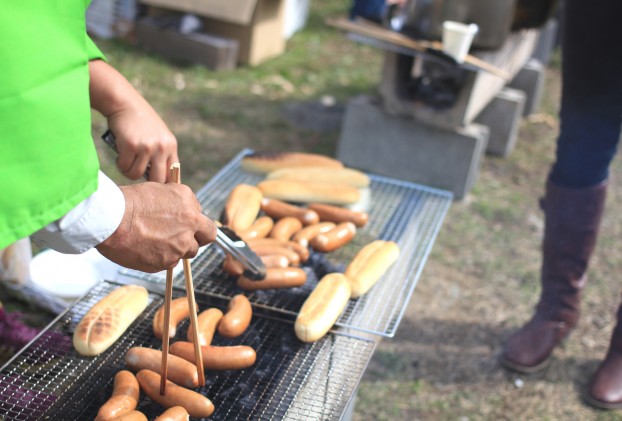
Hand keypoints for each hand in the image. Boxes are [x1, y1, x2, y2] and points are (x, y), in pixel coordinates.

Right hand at [96, 182, 215, 272]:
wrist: (110, 219)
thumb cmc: (129, 201)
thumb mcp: (161, 190)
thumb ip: (180, 203)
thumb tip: (186, 210)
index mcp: (189, 207)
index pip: (208, 225)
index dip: (199, 228)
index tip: (190, 228)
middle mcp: (189, 227)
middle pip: (201, 242)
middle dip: (192, 240)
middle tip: (176, 238)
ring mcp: (178, 247)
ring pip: (184, 254)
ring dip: (175, 250)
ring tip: (155, 242)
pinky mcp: (165, 262)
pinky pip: (168, 263)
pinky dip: (159, 258)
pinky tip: (145, 248)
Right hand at [107, 106, 178, 182]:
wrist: (124, 103)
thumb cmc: (139, 121)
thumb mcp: (157, 136)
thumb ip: (161, 153)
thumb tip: (159, 181)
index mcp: (171, 146)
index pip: (174, 173)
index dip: (166, 185)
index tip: (158, 191)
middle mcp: (162, 147)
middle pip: (158, 180)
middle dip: (147, 183)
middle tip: (138, 177)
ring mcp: (147, 147)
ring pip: (137, 175)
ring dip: (129, 172)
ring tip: (126, 162)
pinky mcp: (131, 146)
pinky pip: (125, 167)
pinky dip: (121, 165)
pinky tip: (120, 156)